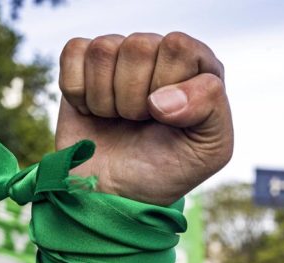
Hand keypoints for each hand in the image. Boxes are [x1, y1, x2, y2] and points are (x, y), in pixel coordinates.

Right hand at [57, 32, 232, 205]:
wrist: (115, 195)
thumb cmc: (165, 170)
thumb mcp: (210, 149)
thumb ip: (210, 107)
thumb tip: (160, 98)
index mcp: (198, 65)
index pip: (177, 46)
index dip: (167, 88)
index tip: (165, 119)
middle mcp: (159, 52)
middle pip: (138, 46)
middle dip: (134, 99)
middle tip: (139, 122)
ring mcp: (119, 56)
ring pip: (102, 50)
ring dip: (105, 99)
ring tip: (117, 119)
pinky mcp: (81, 64)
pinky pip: (73, 52)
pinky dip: (77, 91)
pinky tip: (93, 110)